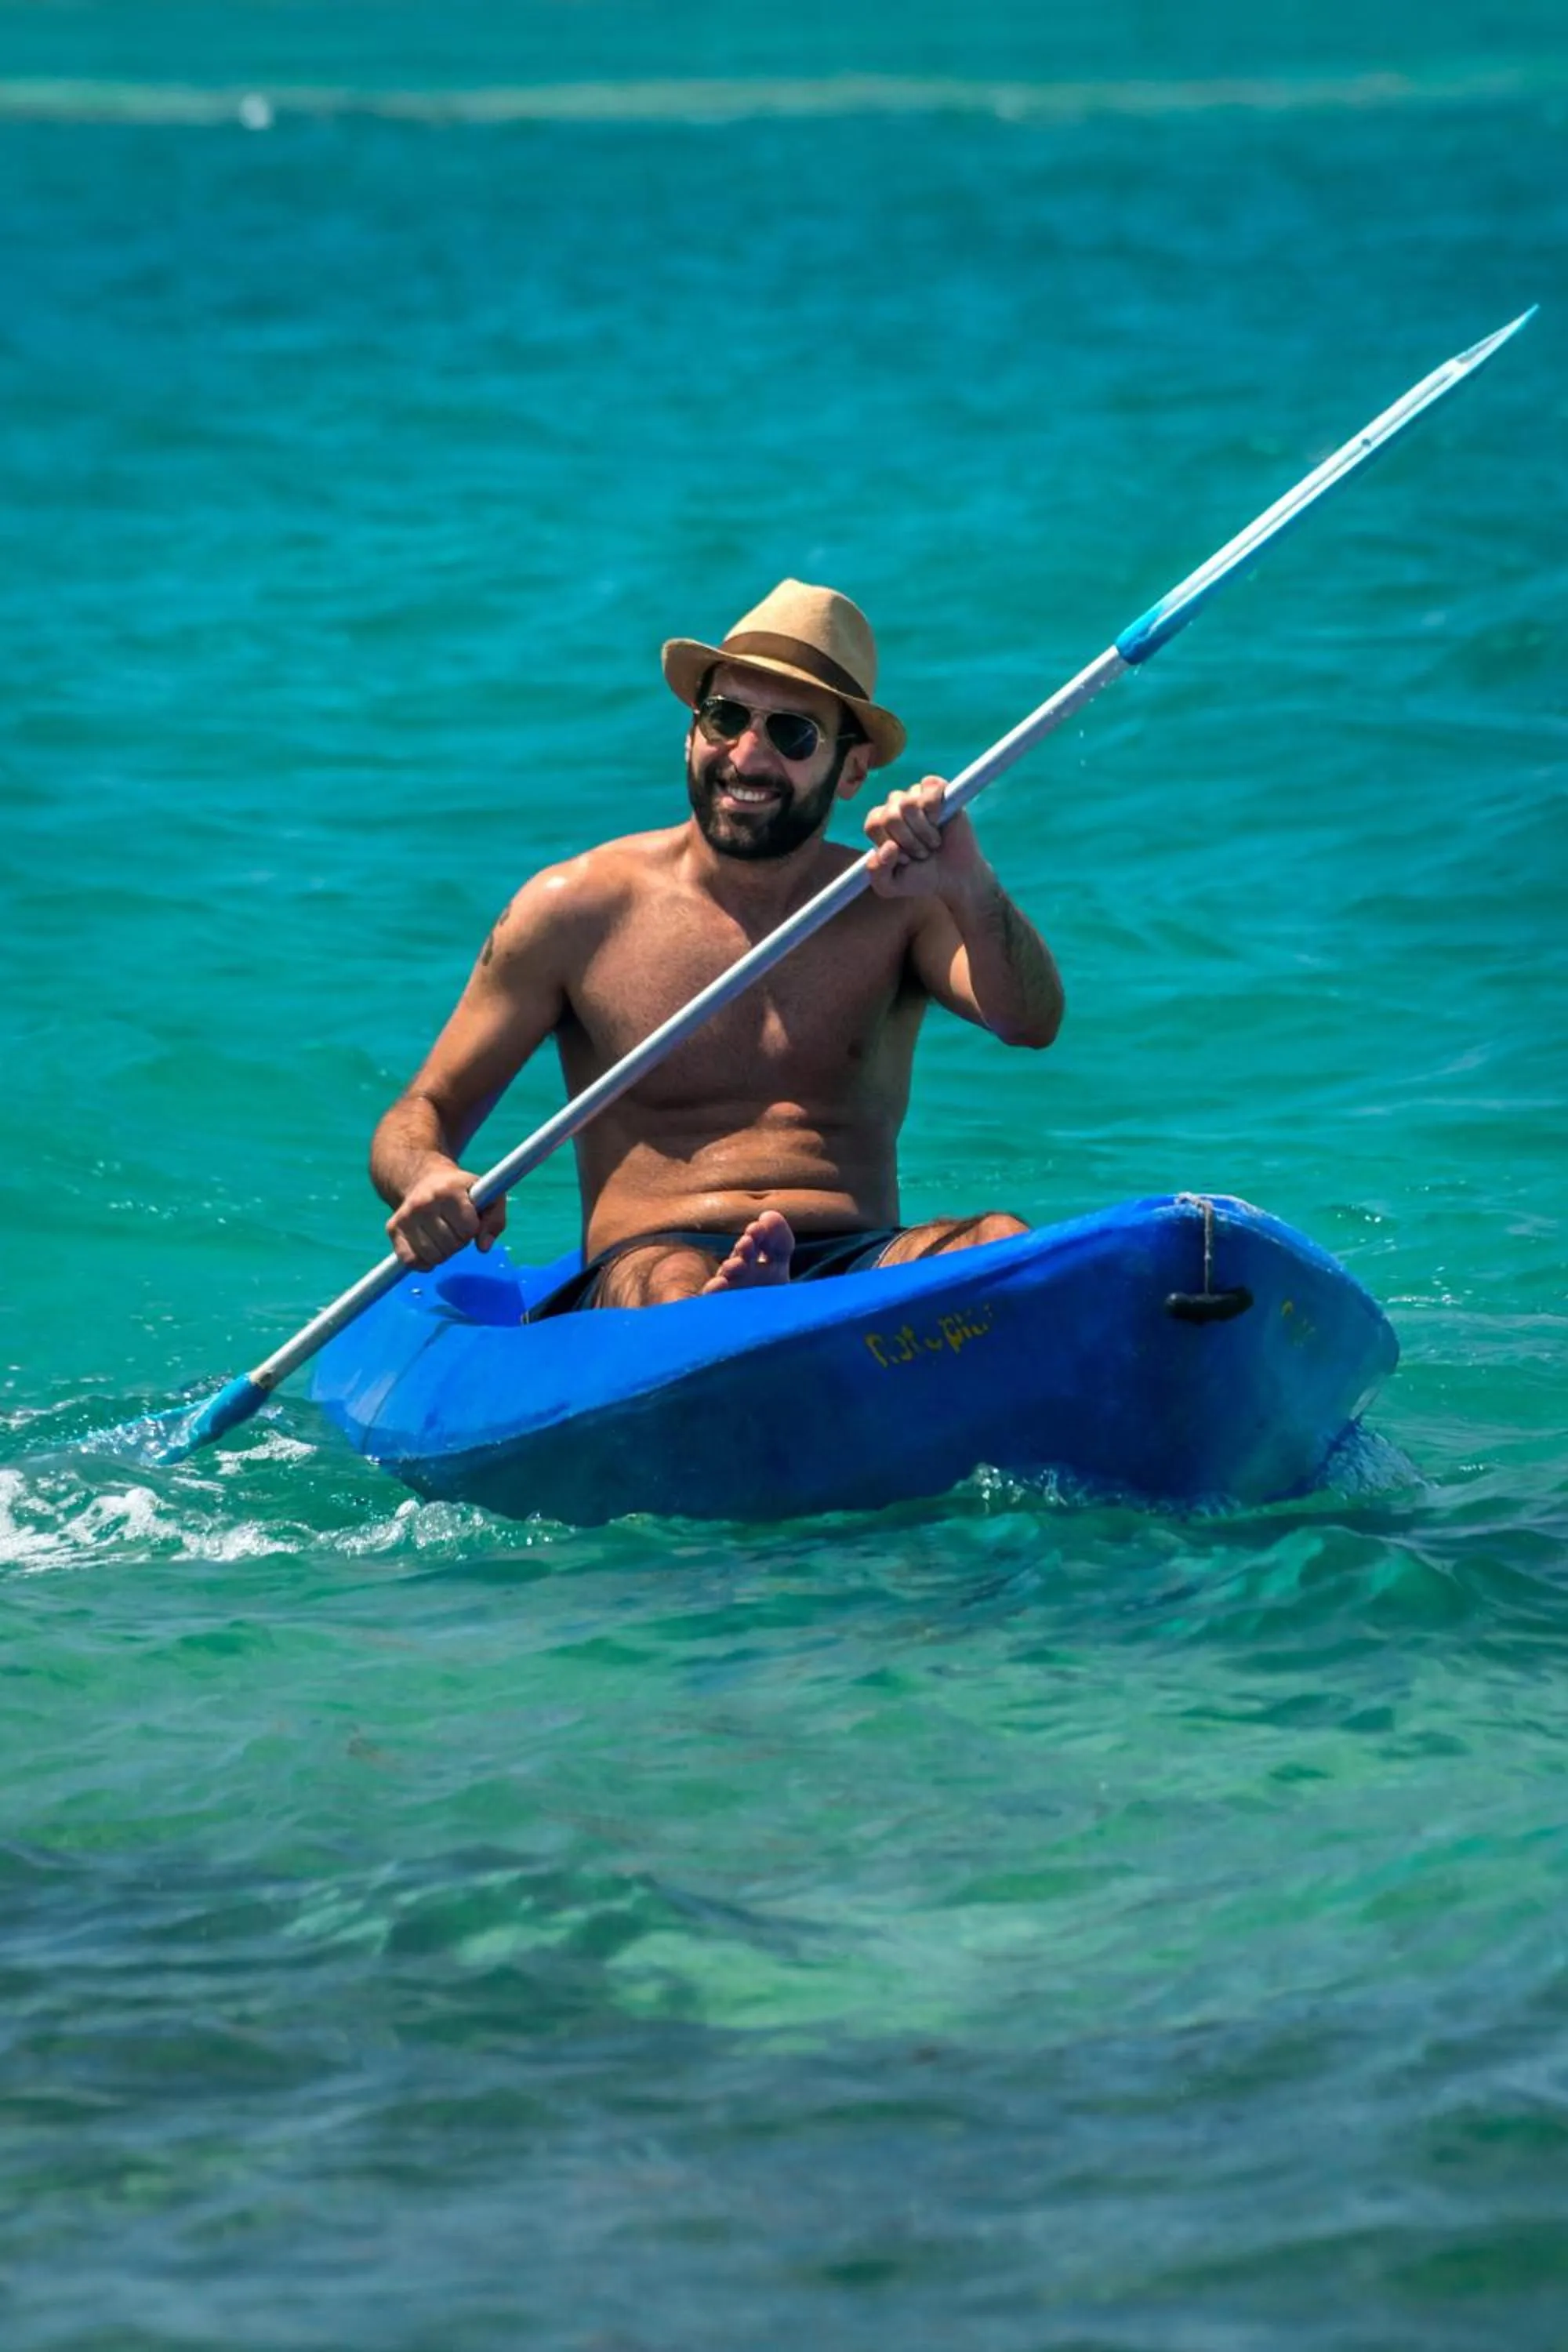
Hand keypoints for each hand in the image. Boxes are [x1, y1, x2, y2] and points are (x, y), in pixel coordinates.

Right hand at [386, 1159, 506, 1269]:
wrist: (423, 1178)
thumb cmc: (462, 1192)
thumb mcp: (488, 1197)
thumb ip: (495, 1221)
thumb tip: (483, 1248)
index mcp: (449, 1191)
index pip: (468, 1229)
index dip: (472, 1229)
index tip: (468, 1219)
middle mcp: (424, 1202)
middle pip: (451, 1245)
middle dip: (458, 1241)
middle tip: (454, 1227)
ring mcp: (406, 1216)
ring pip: (433, 1256)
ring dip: (443, 1253)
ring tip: (443, 1235)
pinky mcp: (393, 1228)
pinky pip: (410, 1261)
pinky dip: (423, 1262)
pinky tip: (428, 1249)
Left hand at [864, 777, 989, 900]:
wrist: (955, 876)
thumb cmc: (921, 877)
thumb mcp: (890, 886)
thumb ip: (876, 873)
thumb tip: (888, 847)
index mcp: (879, 824)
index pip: (873, 825)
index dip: (889, 844)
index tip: (904, 859)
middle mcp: (894, 806)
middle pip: (890, 815)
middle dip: (908, 841)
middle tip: (921, 853)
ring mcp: (915, 795)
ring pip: (908, 803)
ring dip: (923, 831)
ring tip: (933, 842)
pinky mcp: (937, 789)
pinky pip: (929, 786)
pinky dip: (935, 809)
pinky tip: (941, 821)